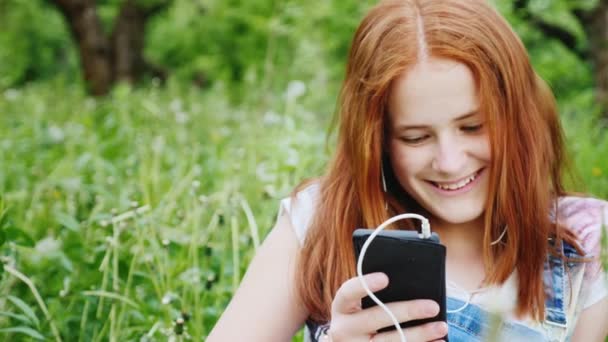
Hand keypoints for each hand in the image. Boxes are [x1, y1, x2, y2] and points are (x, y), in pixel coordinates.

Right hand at [326, 272, 447, 341]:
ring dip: (419, 335)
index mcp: (341, 308)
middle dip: (407, 312)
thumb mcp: (361, 305)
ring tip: (442, 326)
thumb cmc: (362, 316)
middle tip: (433, 306)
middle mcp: (342, 330)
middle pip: (376, 319)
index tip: (385, 277)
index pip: (348, 292)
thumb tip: (411, 282)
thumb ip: (376, 295)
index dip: (365, 284)